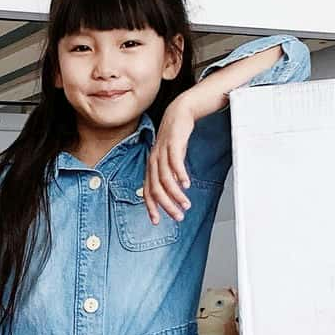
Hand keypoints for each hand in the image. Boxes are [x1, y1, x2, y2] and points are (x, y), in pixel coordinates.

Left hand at [144, 96, 198, 224]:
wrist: (179, 113)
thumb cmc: (176, 138)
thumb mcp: (170, 158)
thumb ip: (169, 174)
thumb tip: (173, 192)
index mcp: (151, 166)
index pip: (147, 191)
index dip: (151, 207)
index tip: (157, 221)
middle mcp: (153, 161)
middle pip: (156, 188)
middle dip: (166, 205)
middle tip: (178, 217)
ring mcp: (161, 152)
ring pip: (165, 178)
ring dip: (175, 194)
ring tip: (185, 204)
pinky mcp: (172, 143)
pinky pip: (174, 162)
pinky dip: (180, 174)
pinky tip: (186, 184)